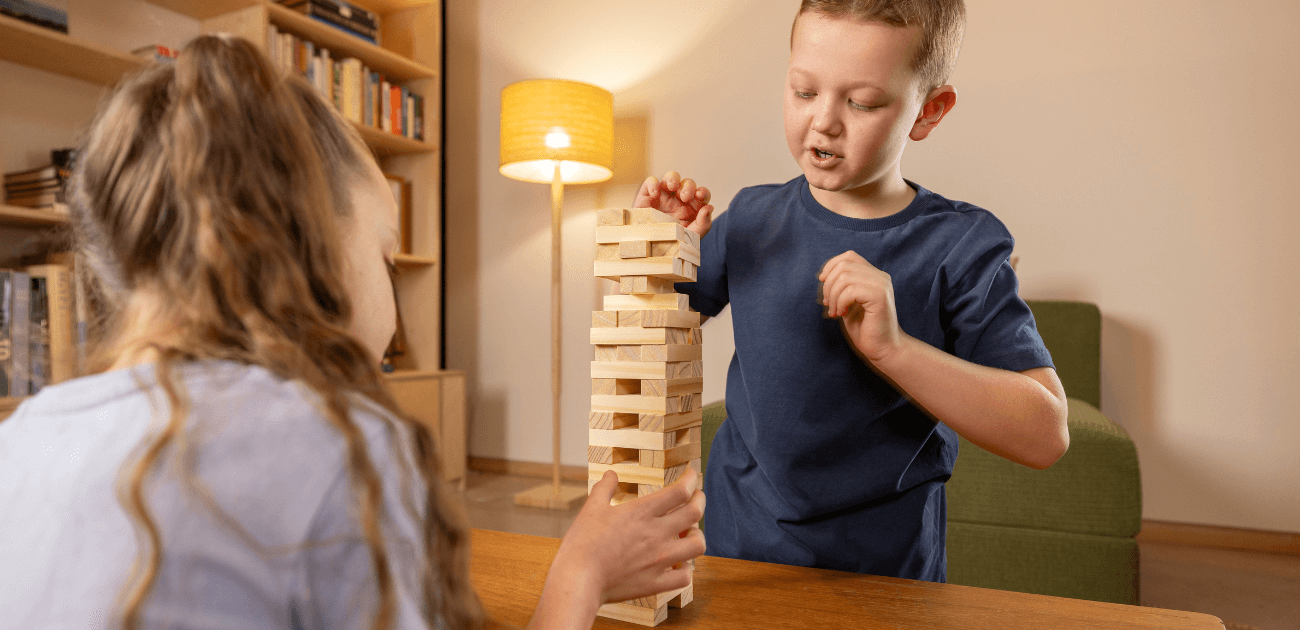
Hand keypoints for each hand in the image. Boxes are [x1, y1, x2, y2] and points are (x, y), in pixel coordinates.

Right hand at [550, 469, 705, 605]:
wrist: (578, 580)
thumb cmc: (582, 543)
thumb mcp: (591, 508)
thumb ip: (604, 488)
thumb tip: (611, 474)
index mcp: (642, 512)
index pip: (680, 491)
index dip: (692, 480)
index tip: (692, 476)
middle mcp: (656, 534)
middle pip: (695, 513)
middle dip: (700, 500)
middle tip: (697, 497)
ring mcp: (659, 560)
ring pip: (697, 545)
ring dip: (697, 535)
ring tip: (689, 533)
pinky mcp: (656, 583)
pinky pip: (685, 576)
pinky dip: (686, 569)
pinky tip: (678, 564)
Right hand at [633, 171, 714, 236]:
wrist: (648, 250)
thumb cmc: (671, 243)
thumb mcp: (691, 237)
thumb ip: (703, 224)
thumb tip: (709, 207)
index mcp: (692, 207)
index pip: (701, 194)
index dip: (703, 192)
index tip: (700, 196)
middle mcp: (679, 199)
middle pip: (688, 183)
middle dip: (688, 187)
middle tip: (685, 197)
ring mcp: (663, 195)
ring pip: (671, 177)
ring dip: (673, 178)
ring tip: (673, 186)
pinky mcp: (647, 195)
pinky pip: (650, 181)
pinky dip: (653, 183)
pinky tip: (655, 194)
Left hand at [818, 251, 906, 363]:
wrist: (883, 349)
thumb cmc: (864, 328)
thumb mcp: (847, 302)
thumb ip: (841, 287)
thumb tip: (823, 276)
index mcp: (874, 275)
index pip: (849, 256)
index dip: (831, 266)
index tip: (822, 282)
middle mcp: (880, 276)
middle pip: (844, 265)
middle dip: (829, 284)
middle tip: (828, 304)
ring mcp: (882, 285)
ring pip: (845, 277)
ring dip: (833, 296)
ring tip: (835, 312)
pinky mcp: (880, 296)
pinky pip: (850, 290)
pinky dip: (840, 302)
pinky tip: (842, 314)